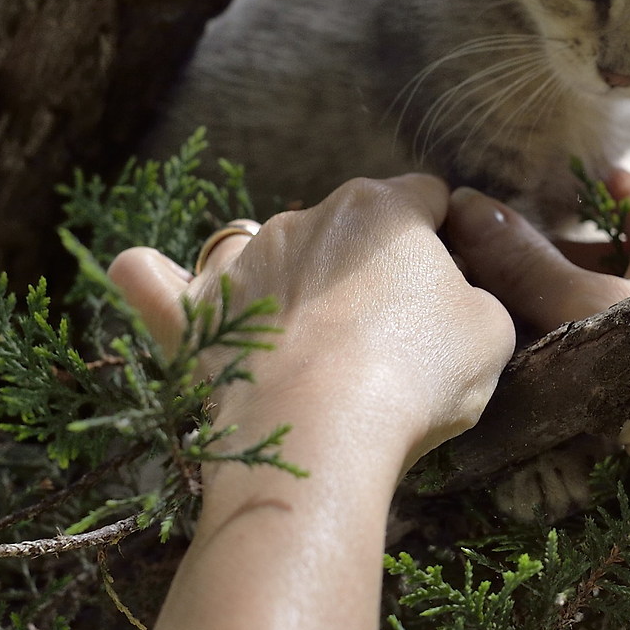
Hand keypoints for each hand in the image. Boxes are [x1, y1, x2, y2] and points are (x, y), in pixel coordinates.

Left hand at [109, 174, 515, 470]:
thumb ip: (473, 297)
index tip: (446, 284)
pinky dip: (152, 281)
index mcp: (384, 209)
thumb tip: (454, 297)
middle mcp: (308, 216)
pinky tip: (141, 273)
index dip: (440, 237)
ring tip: (305, 341)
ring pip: (265, 249)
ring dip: (284, 278)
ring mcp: (244, 262)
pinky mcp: (194, 316)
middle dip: (362, 264)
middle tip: (385, 332)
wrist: (319, 432)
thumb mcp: (489, 333)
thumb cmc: (416, 376)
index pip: (423, 197)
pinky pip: (156, 284)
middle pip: (345, 225)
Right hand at [445, 172, 629, 629]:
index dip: (562, 188)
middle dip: (539, 260)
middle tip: (469, 268)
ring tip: (482, 324)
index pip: (620, 188)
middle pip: (602, 251)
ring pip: (599, 309)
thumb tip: (466, 203)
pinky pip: (609, 357)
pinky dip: (568, 359)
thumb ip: (524, 262)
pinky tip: (519, 377)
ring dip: (546, 315)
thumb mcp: (583, 311)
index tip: (503, 196)